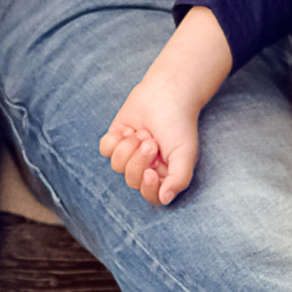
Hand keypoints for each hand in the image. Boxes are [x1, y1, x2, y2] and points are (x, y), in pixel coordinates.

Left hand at [98, 11, 231, 208]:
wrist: (166, 93)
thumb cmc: (179, 123)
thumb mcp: (186, 153)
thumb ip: (179, 179)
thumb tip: (164, 199)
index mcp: (164, 175)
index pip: (152, 197)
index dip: (147, 188)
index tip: (151, 172)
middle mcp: (145, 168)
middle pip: (132, 179)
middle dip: (140, 158)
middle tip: (151, 141)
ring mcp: (128, 154)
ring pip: (117, 165)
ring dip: (130, 145)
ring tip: (143, 132)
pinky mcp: (115, 139)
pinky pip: (105, 149)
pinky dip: (115, 138)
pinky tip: (129, 129)